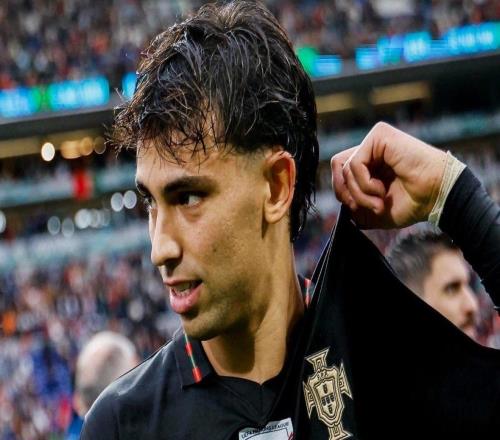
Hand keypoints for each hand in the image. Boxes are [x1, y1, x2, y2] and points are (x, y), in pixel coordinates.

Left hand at [331, 122, 446, 228]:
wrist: (437, 197)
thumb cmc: (412, 203)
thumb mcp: (373, 210)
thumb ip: (353, 205)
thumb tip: (340, 202)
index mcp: (370, 163)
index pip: (339, 172)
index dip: (342, 192)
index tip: (357, 209)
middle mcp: (371, 149)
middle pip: (337, 167)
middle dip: (346, 193)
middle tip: (367, 206)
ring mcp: (374, 140)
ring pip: (344, 168)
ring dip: (359, 193)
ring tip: (379, 201)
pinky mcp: (379, 135)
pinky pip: (354, 163)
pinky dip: (364, 184)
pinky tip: (381, 190)